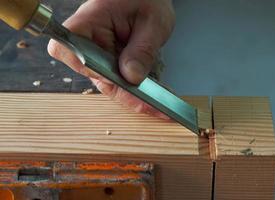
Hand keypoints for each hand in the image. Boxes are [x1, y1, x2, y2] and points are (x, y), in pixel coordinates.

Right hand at [48, 0, 174, 118]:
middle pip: (93, 74)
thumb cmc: (148, 0)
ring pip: (107, 83)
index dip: (87, 67)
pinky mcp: (109, 62)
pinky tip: (153, 98)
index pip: (68, 47)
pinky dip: (135, 90)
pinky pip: (117, 81)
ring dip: (132, 95)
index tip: (115, 76)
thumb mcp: (153, 23)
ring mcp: (98, 53)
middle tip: (151, 105)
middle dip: (123, 92)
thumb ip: (142, 50)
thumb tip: (131, 77)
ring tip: (157, 105)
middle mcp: (89, 40)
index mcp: (91, 20)